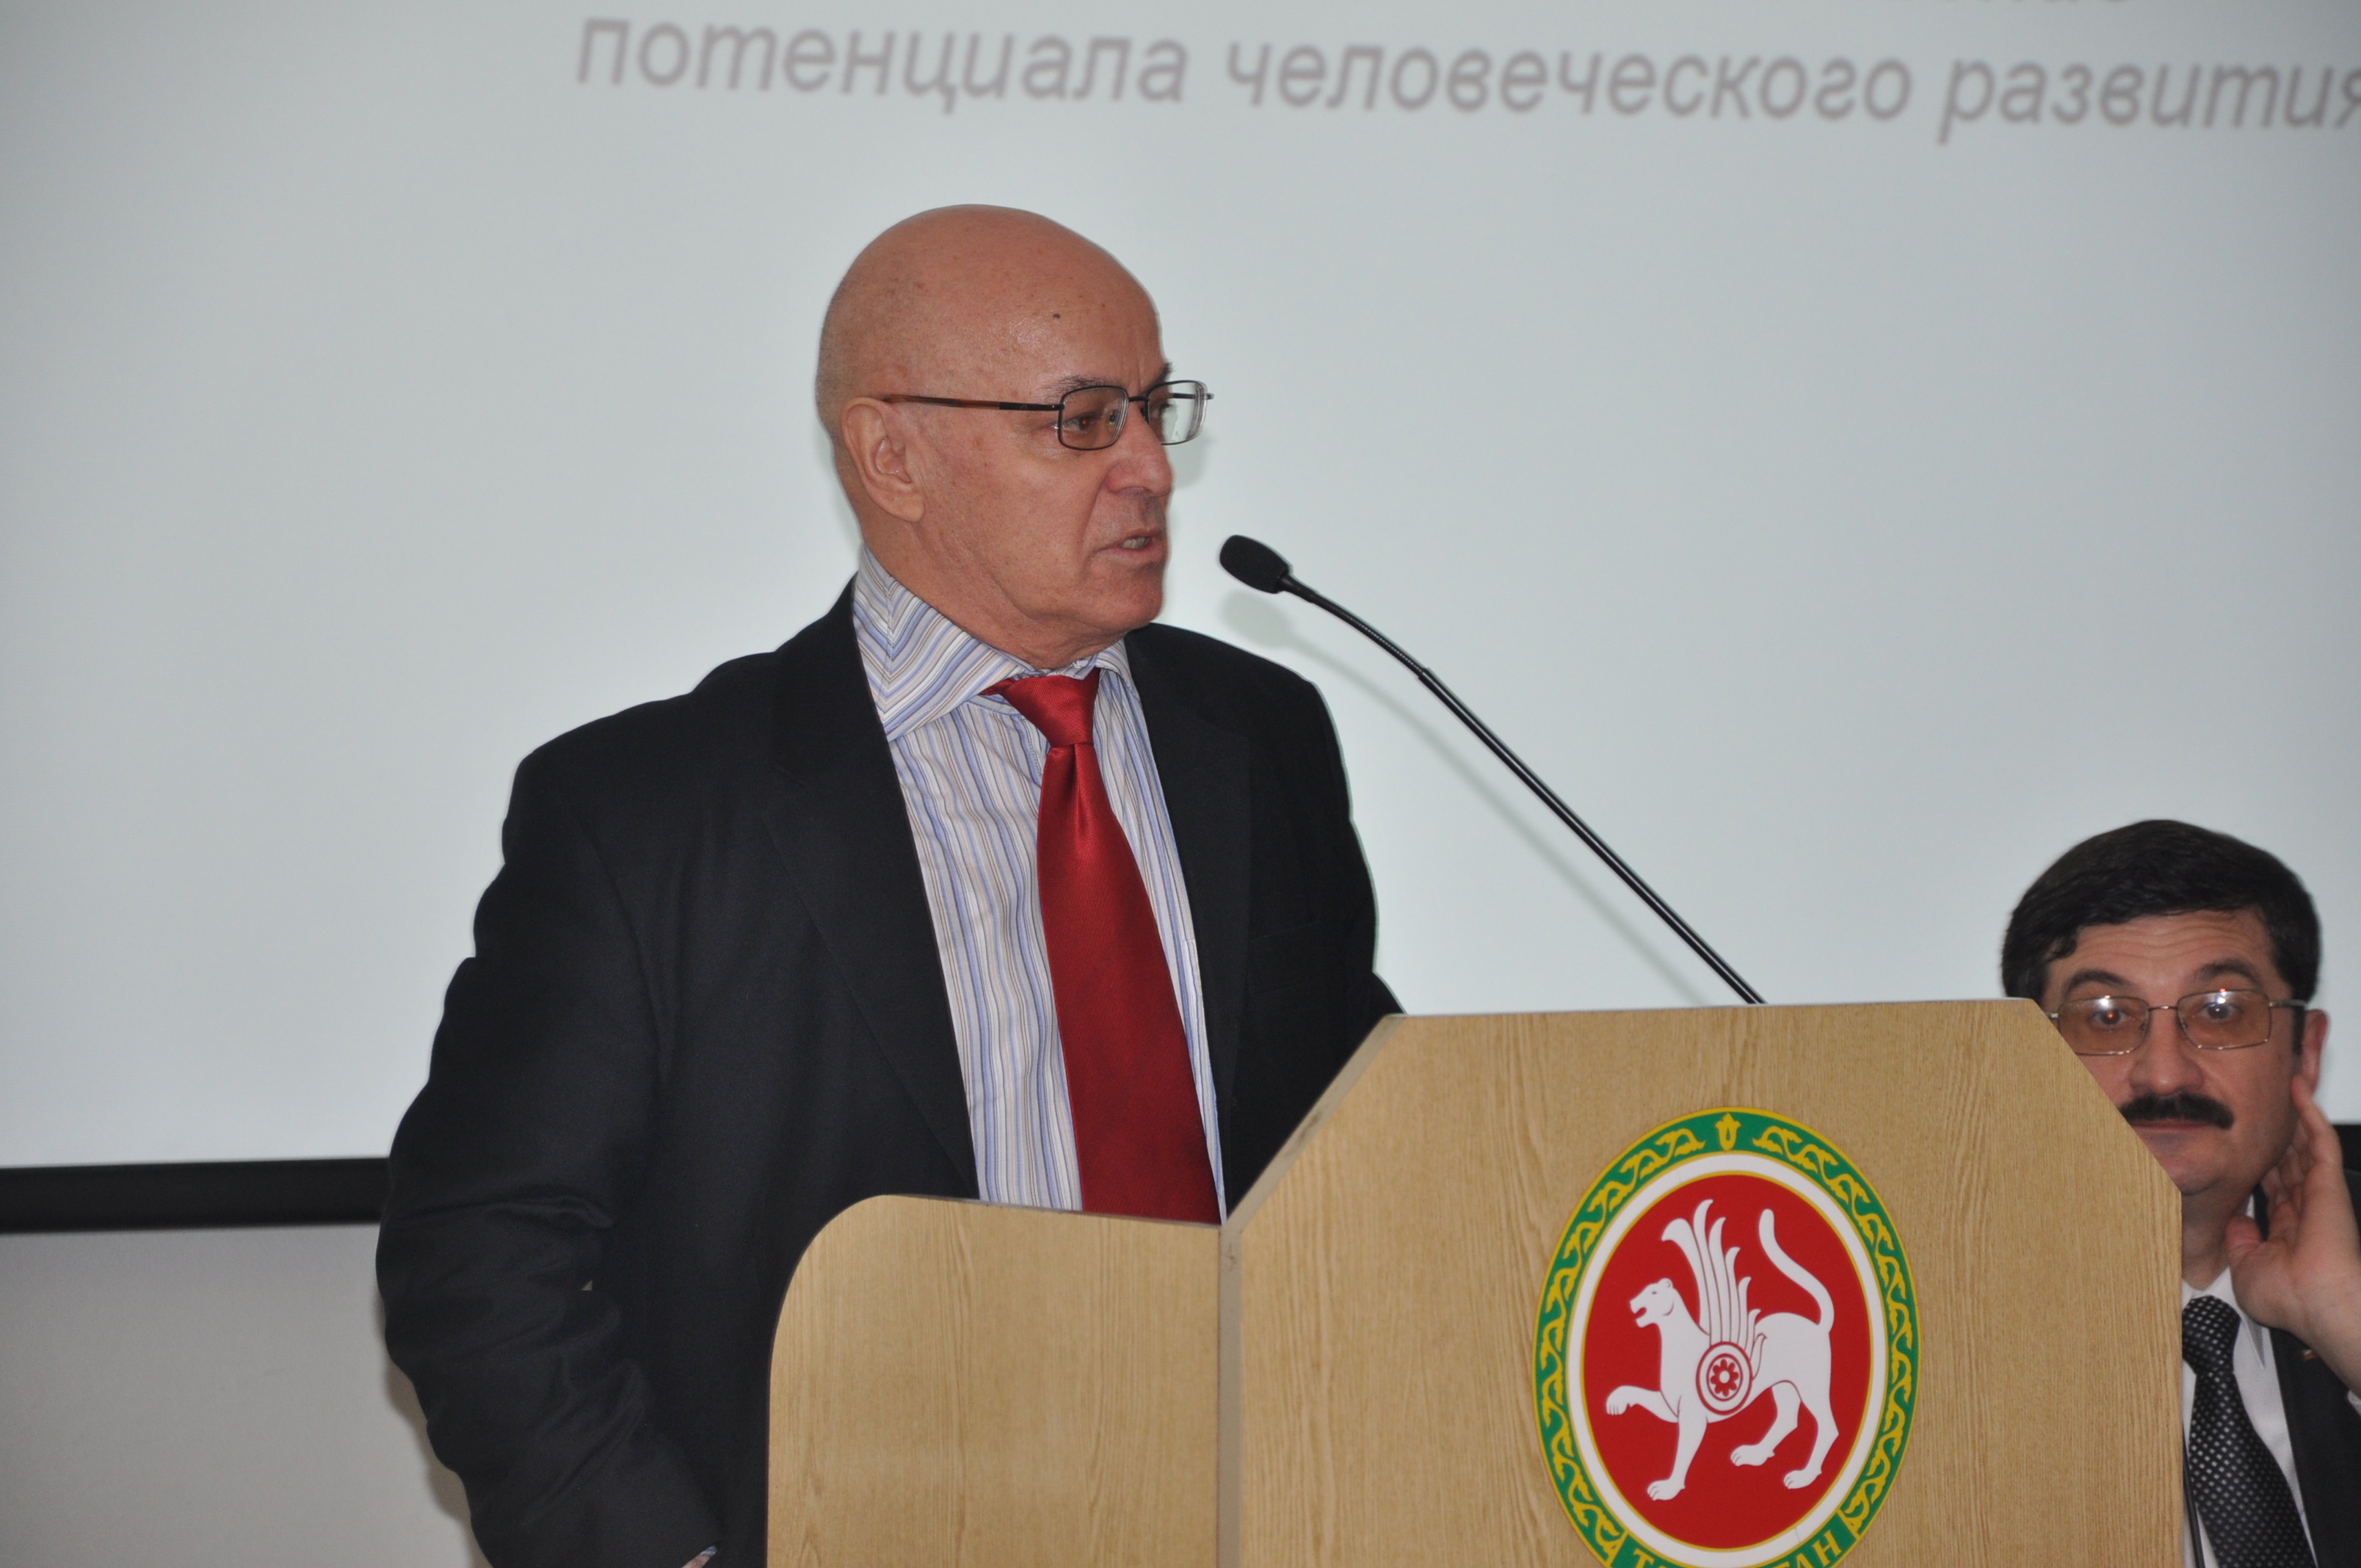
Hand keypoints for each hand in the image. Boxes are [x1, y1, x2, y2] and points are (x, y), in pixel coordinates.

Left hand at [2226, 1075, 2360, 1391]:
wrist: (2317, 1303)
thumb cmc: (2289, 1298)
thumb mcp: (2248, 1268)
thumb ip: (2240, 1242)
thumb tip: (2236, 1222)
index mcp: (2287, 1231)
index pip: (2273, 1188)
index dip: (2260, 1165)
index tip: (2244, 1146)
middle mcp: (2305, 1208)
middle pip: (2288, 1160)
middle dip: (2277, 1134)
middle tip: (2263, 1105)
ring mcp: (2318, 1192)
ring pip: (2303, 1144)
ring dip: (2292, 1114)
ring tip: (2282, 1083)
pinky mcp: (2328, 1181)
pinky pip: (2318, 1138)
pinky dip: (2309, 1112)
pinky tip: (2298, 1088)